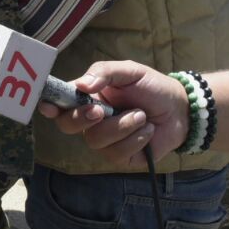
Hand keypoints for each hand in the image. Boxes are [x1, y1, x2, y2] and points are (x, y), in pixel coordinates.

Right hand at [35, 60, 189, 168]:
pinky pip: (116, 153)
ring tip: (142, 116)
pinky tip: (147, 130)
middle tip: (100, 110)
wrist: (181, 109)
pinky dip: (135, 139)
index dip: (48, 106)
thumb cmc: (151, 87)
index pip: (59, 103)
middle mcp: (90, 121)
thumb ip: (103, 73)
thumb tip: (80, 85)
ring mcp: (105, 141)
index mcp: (87, 97)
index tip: (48, 107)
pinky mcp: (121, 157)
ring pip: (95, 141)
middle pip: (67, 126)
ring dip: (121, 127)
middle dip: (81, 119)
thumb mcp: (129, 71)